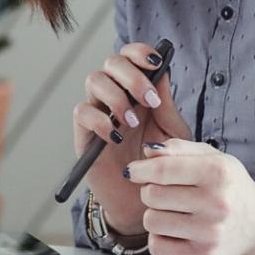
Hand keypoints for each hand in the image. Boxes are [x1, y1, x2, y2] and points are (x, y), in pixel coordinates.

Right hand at [73, 41, 191, 234]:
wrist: (146, 202)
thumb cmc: (162, 167)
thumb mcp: (173, 135)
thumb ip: (167, 106)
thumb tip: (164, 73)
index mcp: (138, 90)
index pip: (131, 57)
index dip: (140, 52)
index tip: (157, 62)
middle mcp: (115, 95)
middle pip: (112, 62)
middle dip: (131, 76)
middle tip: (149, 100)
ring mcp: (98, 112)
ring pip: (94, 80)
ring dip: (116, 97)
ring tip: (132, 122)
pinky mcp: (84, 133)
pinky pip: (82, 112)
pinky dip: (99, 120)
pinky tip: (115, 137)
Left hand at [126, 139, 254, 254]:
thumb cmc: (230, 186)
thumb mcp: (211, 156)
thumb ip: (178, 148)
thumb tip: (147, 152)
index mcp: (217, 173)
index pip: (162, 170)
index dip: (140, 169)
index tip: (133, 171)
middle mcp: (217, 204)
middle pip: (152, 195)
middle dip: (151, 191)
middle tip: (166, 192)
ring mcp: (211, 234)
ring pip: (151, 221)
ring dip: (155, 214)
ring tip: (175, 212)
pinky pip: (157, 247)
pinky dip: (160, 238)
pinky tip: (177, 231)